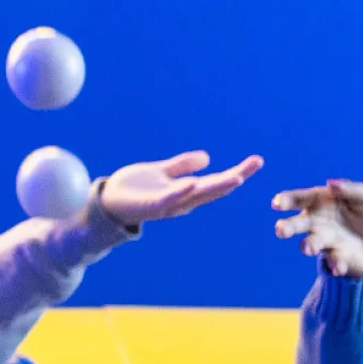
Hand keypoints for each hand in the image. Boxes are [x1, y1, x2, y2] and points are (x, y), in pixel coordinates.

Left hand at [98, 151, 263, 226]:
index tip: (256, 161)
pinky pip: (169, 199)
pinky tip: (193, 183)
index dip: (238, 172)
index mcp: (186, 191)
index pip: (216, 181)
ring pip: (197, 195)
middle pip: (213, 188)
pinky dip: (181, 192)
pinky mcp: (151, 206)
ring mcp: (168, 204)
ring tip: (237, 177)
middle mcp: (182, 200)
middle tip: (256, 164)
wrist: (106, 202)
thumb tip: (207, 158)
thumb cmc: (132, 189)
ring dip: (217, 187)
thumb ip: (181, 166)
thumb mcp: (160, 171)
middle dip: (236, 176)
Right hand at [271, 179, 362, 278]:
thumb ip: (351, 189)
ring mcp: (324, 241)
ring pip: (311, 243)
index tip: (277, 203)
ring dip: (308, 245)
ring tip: (307, 249)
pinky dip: (336, 264)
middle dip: (287, 227)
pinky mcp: (337, 258)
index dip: (286, 200)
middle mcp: (315, 222)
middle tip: (280, 231)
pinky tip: (338, 268)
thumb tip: (331, 183)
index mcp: (318, 202)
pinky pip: (334, 261)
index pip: (299, 199)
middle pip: (297, 223)